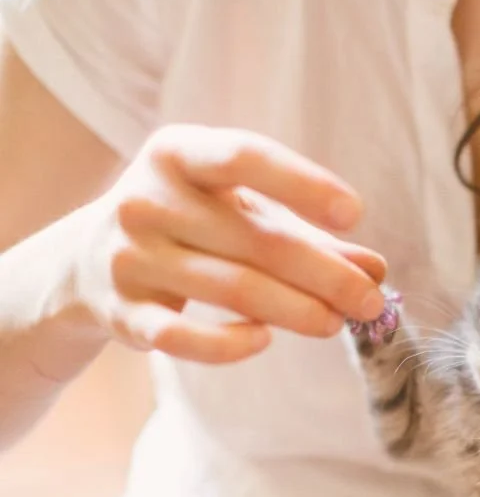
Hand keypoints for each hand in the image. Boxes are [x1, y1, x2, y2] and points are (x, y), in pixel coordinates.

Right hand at [72, 124, 386, 362]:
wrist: (87, 260)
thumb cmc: (190, 224)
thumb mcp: (240, 210)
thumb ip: (308, 235)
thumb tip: (375, 268)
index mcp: (177, 153)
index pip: (243, 157)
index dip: (302, 183)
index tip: (354, 214)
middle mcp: (147, 199)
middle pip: (254, 238)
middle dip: (324, 272)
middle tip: (370, 299)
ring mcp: (131, 256)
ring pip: (231, 287)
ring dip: (295, 309)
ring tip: (338, 323)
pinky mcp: (123, 311)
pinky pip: (181, 336)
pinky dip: (227, 342)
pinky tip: (265, 340)